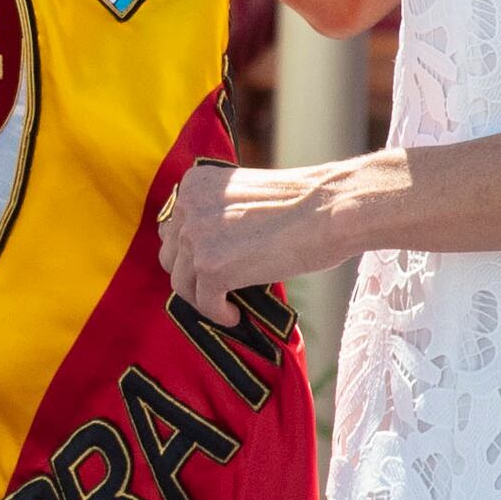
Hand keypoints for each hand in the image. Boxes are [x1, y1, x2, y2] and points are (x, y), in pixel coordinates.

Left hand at [159, 157, 357, 321]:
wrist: (329, 210)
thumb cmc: (301, 204)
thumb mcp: (243, 196)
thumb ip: (217, 215)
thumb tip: (202, 251)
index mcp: (193, 185)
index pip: (173, 227)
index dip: (189, 251)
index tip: (207, 265)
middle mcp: (187, 207)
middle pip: (170, 255)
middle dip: (191, 274)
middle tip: (216, 286)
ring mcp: (196, 238)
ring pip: (182, 283)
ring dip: (203, 297)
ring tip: (227, 303)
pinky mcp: (212, 268)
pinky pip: (203, 302)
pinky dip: (218, 314)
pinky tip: (234, 314)